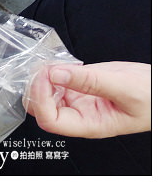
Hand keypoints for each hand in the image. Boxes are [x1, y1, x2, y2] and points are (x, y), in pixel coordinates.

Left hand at [25, 62, 150, 137]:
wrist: (159, 88)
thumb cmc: (151, 98)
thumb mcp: (122, 87)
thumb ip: (88, 81)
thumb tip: (55, 74)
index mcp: (89, 124)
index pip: (50, 121)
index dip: (41, 100)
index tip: (45, 77)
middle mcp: (78, 114)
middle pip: (41, 108)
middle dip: (36, 87)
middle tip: (43, 66)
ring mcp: (77, 99)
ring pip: (45, 92)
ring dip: (42, 77)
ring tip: (49, 62)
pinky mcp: (78, 86)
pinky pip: (56, 79)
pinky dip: (52, 69)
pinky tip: (59, 62)